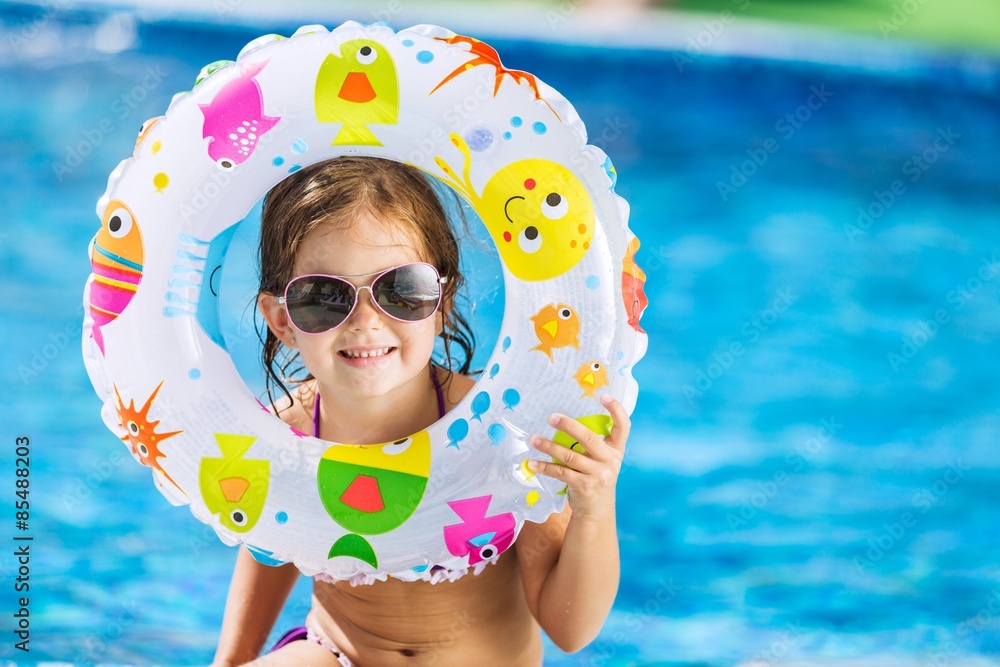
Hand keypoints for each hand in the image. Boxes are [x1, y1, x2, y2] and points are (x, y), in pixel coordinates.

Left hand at [528, 394, 630, 521]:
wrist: (597, 510)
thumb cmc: (595, 477)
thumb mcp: (602, 460)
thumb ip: (592, 444)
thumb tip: (563, 420)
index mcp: (616, 450)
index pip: (623, 427)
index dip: (617, 410)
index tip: (604, 396)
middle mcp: (611, 461)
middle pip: (590, 439)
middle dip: (570, 426)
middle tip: (551, 417)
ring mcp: (598, 475)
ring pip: (570, 456)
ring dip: (549, 446)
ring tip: (534, 439)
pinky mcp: (584, 487)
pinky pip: (561, 473)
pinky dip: (545, 467)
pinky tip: (532, 463)